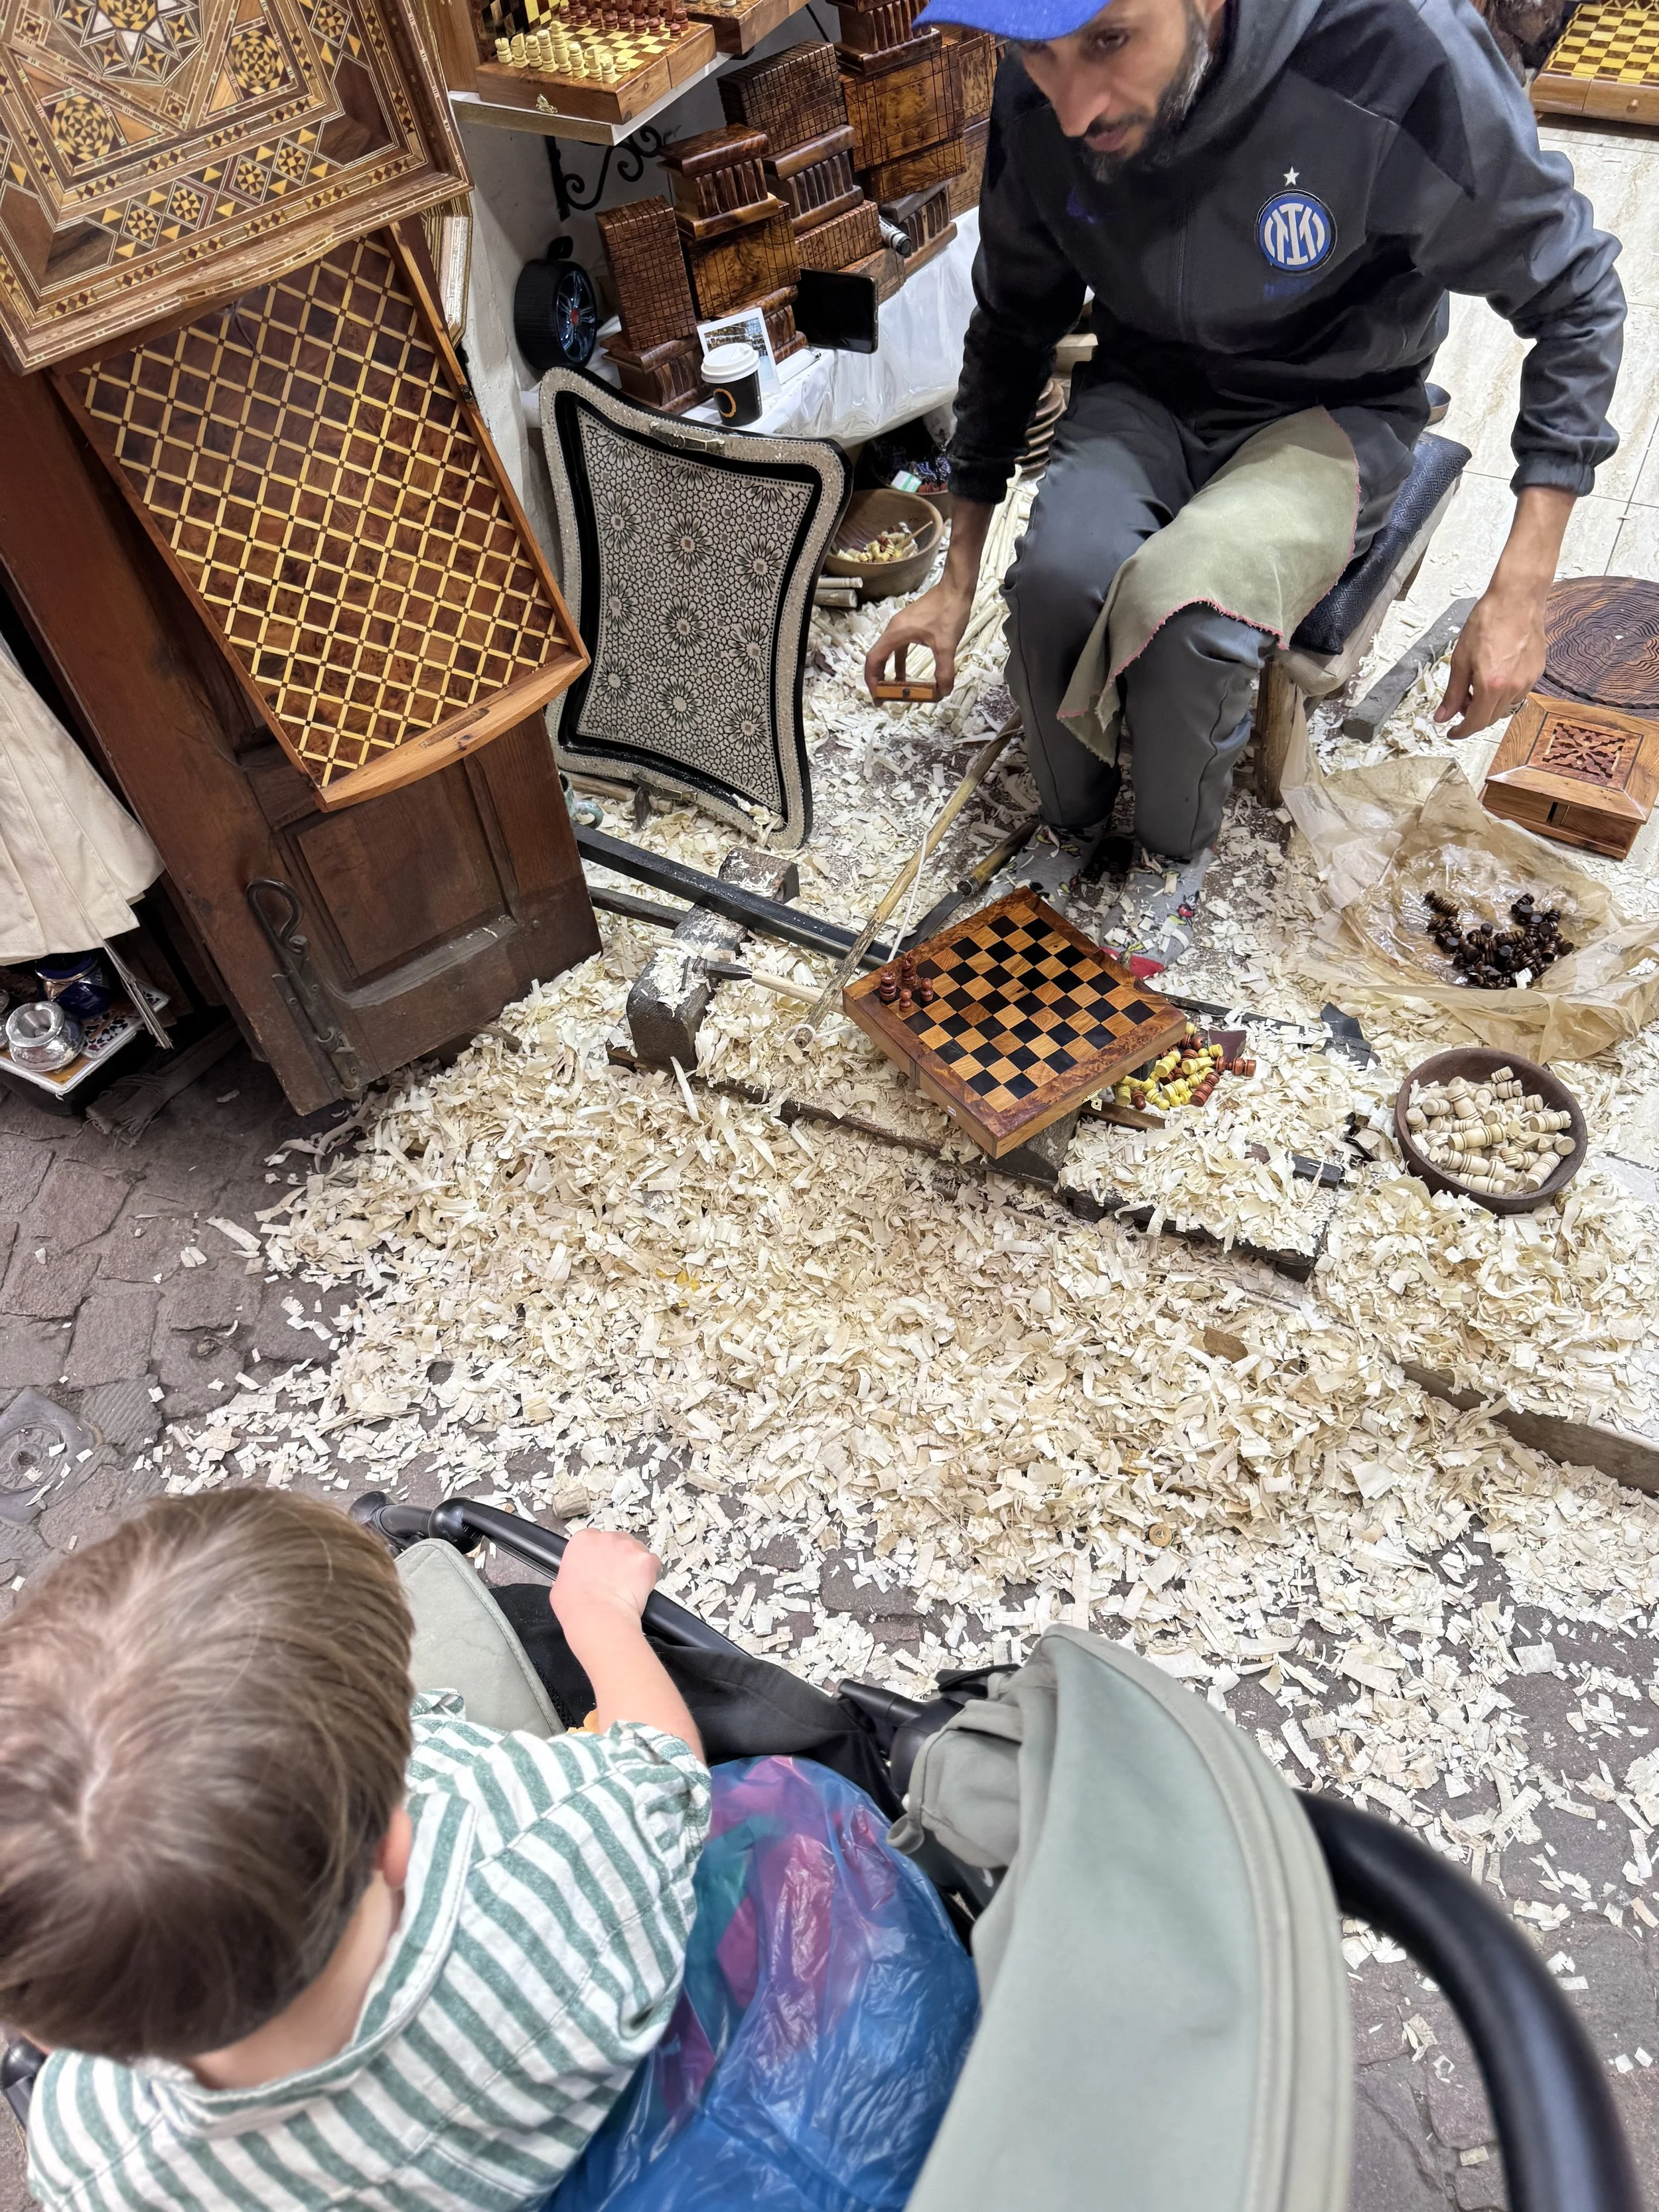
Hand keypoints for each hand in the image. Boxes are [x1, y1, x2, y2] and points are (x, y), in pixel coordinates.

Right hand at [550, 1528, 658, 1646]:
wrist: (597, 1617)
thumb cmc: (578, 1605)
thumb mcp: (560, 1584)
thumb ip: (571, 1571)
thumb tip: (575, 1577)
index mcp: (583, 1540)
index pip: (595, 1538)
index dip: (600, 1554)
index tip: (601, 1564)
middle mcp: (606, 1538)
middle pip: (618, 1541)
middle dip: (618, 1557)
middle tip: (615, 1577)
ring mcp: (628, 1547)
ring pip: (636, 1550)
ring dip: (634, 1564)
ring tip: (627, 1584)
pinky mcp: (645, 1559)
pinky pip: (652, 1562)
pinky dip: (649, 1574)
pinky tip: (640, 1587)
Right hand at [864, 578, 972, 700]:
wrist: (956, 587)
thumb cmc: (948, 610)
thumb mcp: (947, 645)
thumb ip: (944, 671)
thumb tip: (943, 691)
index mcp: (896, 633)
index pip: (874, 660)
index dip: (872, 680)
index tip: (877, 696)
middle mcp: (894, 630)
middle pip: (877, 658)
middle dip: (878, 679)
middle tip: (883, 697)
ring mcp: (901, 627)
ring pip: (888, 654)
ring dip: (889, 672)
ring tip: (895, 690)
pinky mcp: (910, 626)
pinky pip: (898, 648)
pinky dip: (899, 662)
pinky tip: (906, 674)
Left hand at [1434, 587, 1544, 738]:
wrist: (1517, 598)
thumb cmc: (1488, 621)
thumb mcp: (1460, 659)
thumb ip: (1453, 692)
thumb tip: (1443, 716)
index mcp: (1491, 685)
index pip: (1476, 723)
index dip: (1462, 731)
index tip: (1452, 733)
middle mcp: (1513, 687)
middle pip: (1491, 718)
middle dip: (1473, 717)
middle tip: (1460, 703)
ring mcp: (1528, 680)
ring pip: (1505, 707)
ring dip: (1489, 705)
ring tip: (1477, 684)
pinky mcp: (1537, 672)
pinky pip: (1517, 693)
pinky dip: (1503, 693)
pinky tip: (1495, 675)